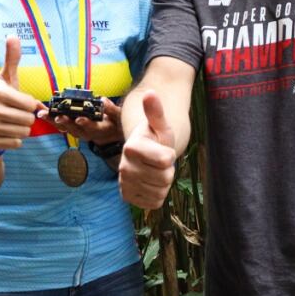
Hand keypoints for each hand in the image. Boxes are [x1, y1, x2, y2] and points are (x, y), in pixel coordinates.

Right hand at [0, 36, 41, 150]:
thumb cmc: (2, 99)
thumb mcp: (7, 79)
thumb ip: (12, 59)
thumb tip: (12, 36)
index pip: (30, 103)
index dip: (31, 105)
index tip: (22, 104)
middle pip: (28, 119)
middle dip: (28, 119)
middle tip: (17, 115)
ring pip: (24, 132)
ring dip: (23, 130)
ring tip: (12, 124)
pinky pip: (16, 143)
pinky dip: (16, 141)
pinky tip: (7, 134)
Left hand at [37, 97, 123, 144]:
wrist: (109, 134)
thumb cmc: (114, 123)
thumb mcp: (118, 116)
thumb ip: (111, 109)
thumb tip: (102, 99)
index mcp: (99, 129)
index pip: (92, 127)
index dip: (86, 123)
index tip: (79, 119)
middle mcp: (86, 133)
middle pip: (73, 128)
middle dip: (64, 122)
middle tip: (57, 117)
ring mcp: (77, 132)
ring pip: (63, 127)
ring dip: (52, 121)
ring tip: (42, 114)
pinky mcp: (71, 129)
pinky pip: (60, 125)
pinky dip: (50, 119)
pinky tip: (42, 112)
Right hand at [118, 91, 175, 208]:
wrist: (143, 154)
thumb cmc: (155, 138)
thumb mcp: (160, 124)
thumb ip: (156, 111)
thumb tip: (150, 93)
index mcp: (132, 147)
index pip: (166, 160)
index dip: (170, 155)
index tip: (162, 148)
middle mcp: (124, 167)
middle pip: (165, 178)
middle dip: (168, 170)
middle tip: (159, 162)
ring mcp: (124, 184)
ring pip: (160, 192)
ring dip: (163, 183)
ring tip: (155, 170)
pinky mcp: (128, 197)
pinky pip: (154, 203)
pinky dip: (157, 194)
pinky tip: (150, 182)